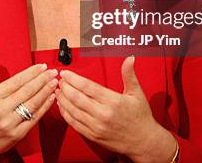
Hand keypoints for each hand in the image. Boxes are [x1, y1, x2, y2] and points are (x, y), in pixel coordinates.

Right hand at [0, 44, 57, 162]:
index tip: (42, 66)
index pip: (16, 81)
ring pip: (33, 104)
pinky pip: (34, 118)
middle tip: (53, 71)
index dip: (32, 73)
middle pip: (27, 91)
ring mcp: (9, 123)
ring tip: (54, 82)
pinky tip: (51, 98)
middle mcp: (0, 110)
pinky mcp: (17, 135)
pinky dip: (45, 107)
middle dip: (43, 79)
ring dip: (46, 91)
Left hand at [55, 56, 176, 162]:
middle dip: (65, 87)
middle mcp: (103, 114)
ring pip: (73, 111)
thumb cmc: (140, 117)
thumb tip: (129, 59)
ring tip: (58, 90)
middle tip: (60, 80)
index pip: (87, 86)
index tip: (65, 73)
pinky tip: (62, 106)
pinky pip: (74, 123)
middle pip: (76, 98)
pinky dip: (65, 114)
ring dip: (62, 99)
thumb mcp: (137, 93)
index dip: (73, 78)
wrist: (143, 142)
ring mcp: (96, 126)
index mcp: (113, 101)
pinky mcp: (93, 136)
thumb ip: (129, 75)